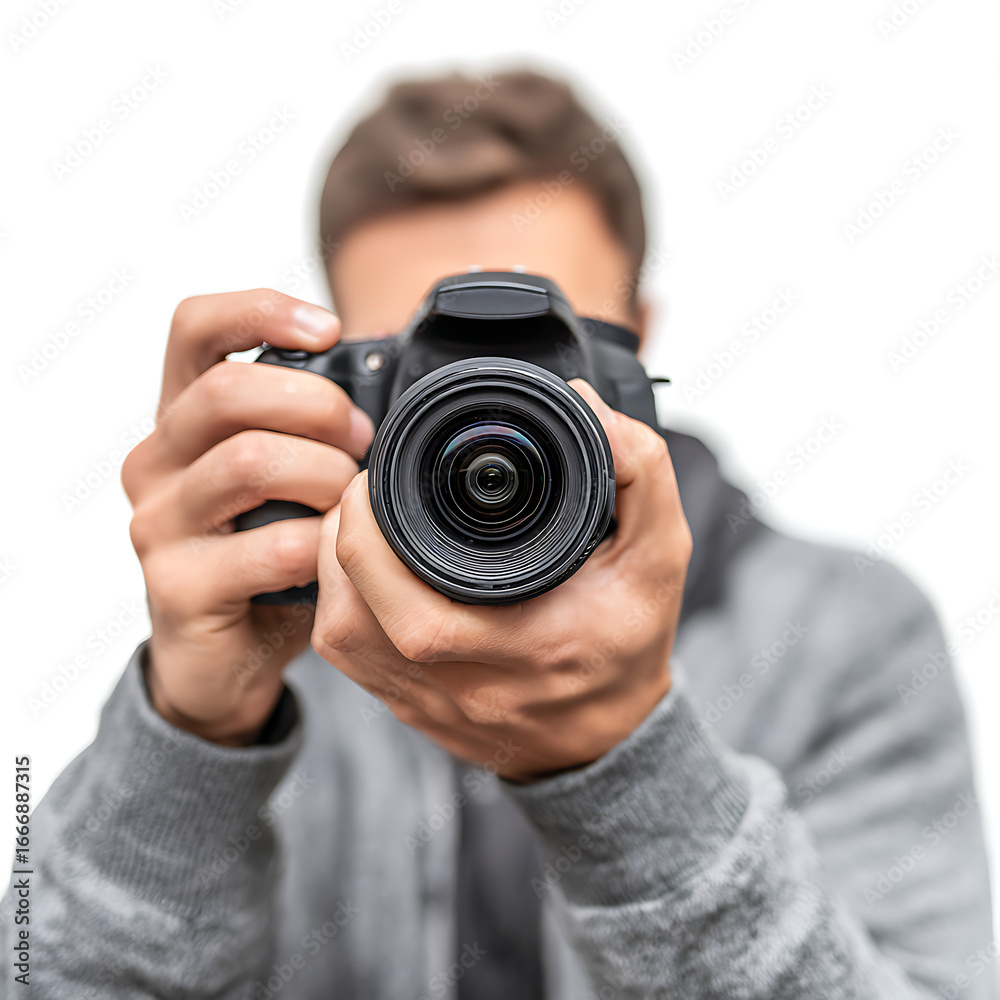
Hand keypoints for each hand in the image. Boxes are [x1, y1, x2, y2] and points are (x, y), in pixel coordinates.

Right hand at [121, 289, 374, 745]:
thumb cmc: (265, 554)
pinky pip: (269, 547)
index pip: (195, 328)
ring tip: (351, 501)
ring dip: (326, 476)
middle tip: (363, 442)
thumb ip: (310, 427)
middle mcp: (156, 461)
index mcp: (182, 419)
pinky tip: (336, 554)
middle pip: (229, 392)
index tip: (329, 329)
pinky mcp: (177, 585)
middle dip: (318, 408)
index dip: (262, 311)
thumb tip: (391, 375)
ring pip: (250, 462)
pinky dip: (322, 545)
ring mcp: (158, 524)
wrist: (223, 656)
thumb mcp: (284, 479)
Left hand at [311, 382, 690, 781]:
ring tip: (358, 521)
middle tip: (364, 489)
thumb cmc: (628, 643)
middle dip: (341, 539)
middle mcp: (469, 686)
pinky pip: (344, 660)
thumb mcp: (658, 554)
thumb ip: (638, 472)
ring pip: (339, 639)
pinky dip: (339, 604)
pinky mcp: (409, 710)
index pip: (419, 610)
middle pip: (355, 622)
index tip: (383, 475)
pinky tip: (360, 570)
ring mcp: (430, 704)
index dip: (374, 534)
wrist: (610, 737)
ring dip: (332, 570)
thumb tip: (584, 404)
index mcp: (528, 647)